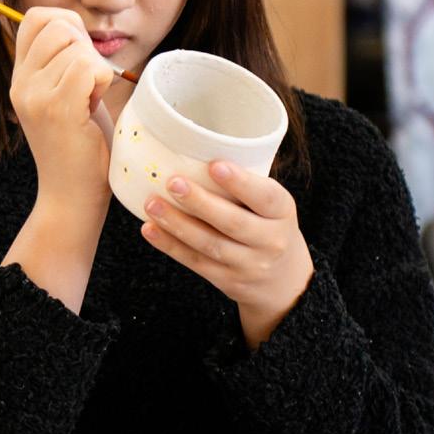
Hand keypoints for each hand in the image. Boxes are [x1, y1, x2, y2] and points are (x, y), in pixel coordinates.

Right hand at [9, 7, 114, 215]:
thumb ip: (62, 62)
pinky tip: (96, 103)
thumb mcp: (62, 96)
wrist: (71, 195)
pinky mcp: (58, 109)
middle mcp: (21, 83)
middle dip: (86, 47)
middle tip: (89, 83)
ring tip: (91, 99)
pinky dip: (103, 81)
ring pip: (78, 48)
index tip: (81, 53)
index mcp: (20, 77)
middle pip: (59, 27)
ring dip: (97, 69)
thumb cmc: (79, 145)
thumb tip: (76, 26)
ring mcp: (35, 96)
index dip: (66, 23)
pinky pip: (89, 68)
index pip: (34, 18)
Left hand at [140, 160, 313, 349]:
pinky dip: (170, 245)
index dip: (241, 183)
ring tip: (153, 204)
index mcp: (282, 212)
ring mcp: (249, 265)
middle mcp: (270, 241)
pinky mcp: (227, 280)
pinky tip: (150, 229)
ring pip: (210, 244)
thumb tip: (193, 152)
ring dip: (177, 224)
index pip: (265, 197)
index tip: (214, 165)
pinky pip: (195, 262)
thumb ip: (245, 185)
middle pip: (233, 223)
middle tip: (173, 182)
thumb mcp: (271, 205)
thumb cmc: (268, 225)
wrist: (283, 280)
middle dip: (200, 203)